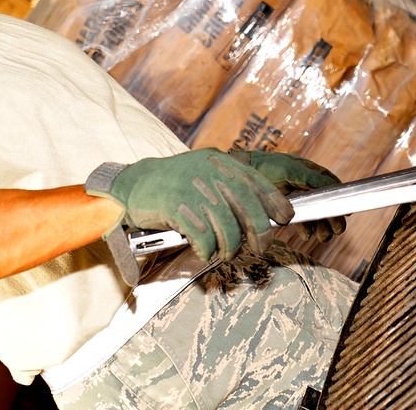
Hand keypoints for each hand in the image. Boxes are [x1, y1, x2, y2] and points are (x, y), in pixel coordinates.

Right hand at [86, 149, 294, 261]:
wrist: (130, 184)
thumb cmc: (171, 185)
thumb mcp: (202, 174)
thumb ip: (227, 187)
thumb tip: (259, 213)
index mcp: (219, 162)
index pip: (257, 182)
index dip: (275, 202)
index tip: (285, 217)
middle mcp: (210, 172)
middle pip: (249, 209)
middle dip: (261, 233)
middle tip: (261, 247)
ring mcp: (194, 188)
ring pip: (228, 228)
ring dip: (229, 247)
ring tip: (224, 253)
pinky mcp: (177, 206)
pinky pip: (204, 237)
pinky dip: (206, 250)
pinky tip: (203, 251)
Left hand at [228, 150, 346, 242]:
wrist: (239, 177)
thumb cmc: (266, 167)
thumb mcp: (290, 170)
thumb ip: (311, 177)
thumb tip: (332, 186)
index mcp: (308, 171)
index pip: (330, 186)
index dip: (339, 198)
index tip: (346, 212)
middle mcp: (304, 184)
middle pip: (324, 203)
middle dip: (331, 218)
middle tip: (336, 231)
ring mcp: (294, 197)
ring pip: (314, 214)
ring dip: (321, 226)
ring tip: (322, 237)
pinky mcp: (284, 209)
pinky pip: (300, 220)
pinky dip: (306, 228)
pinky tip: (307, 235)